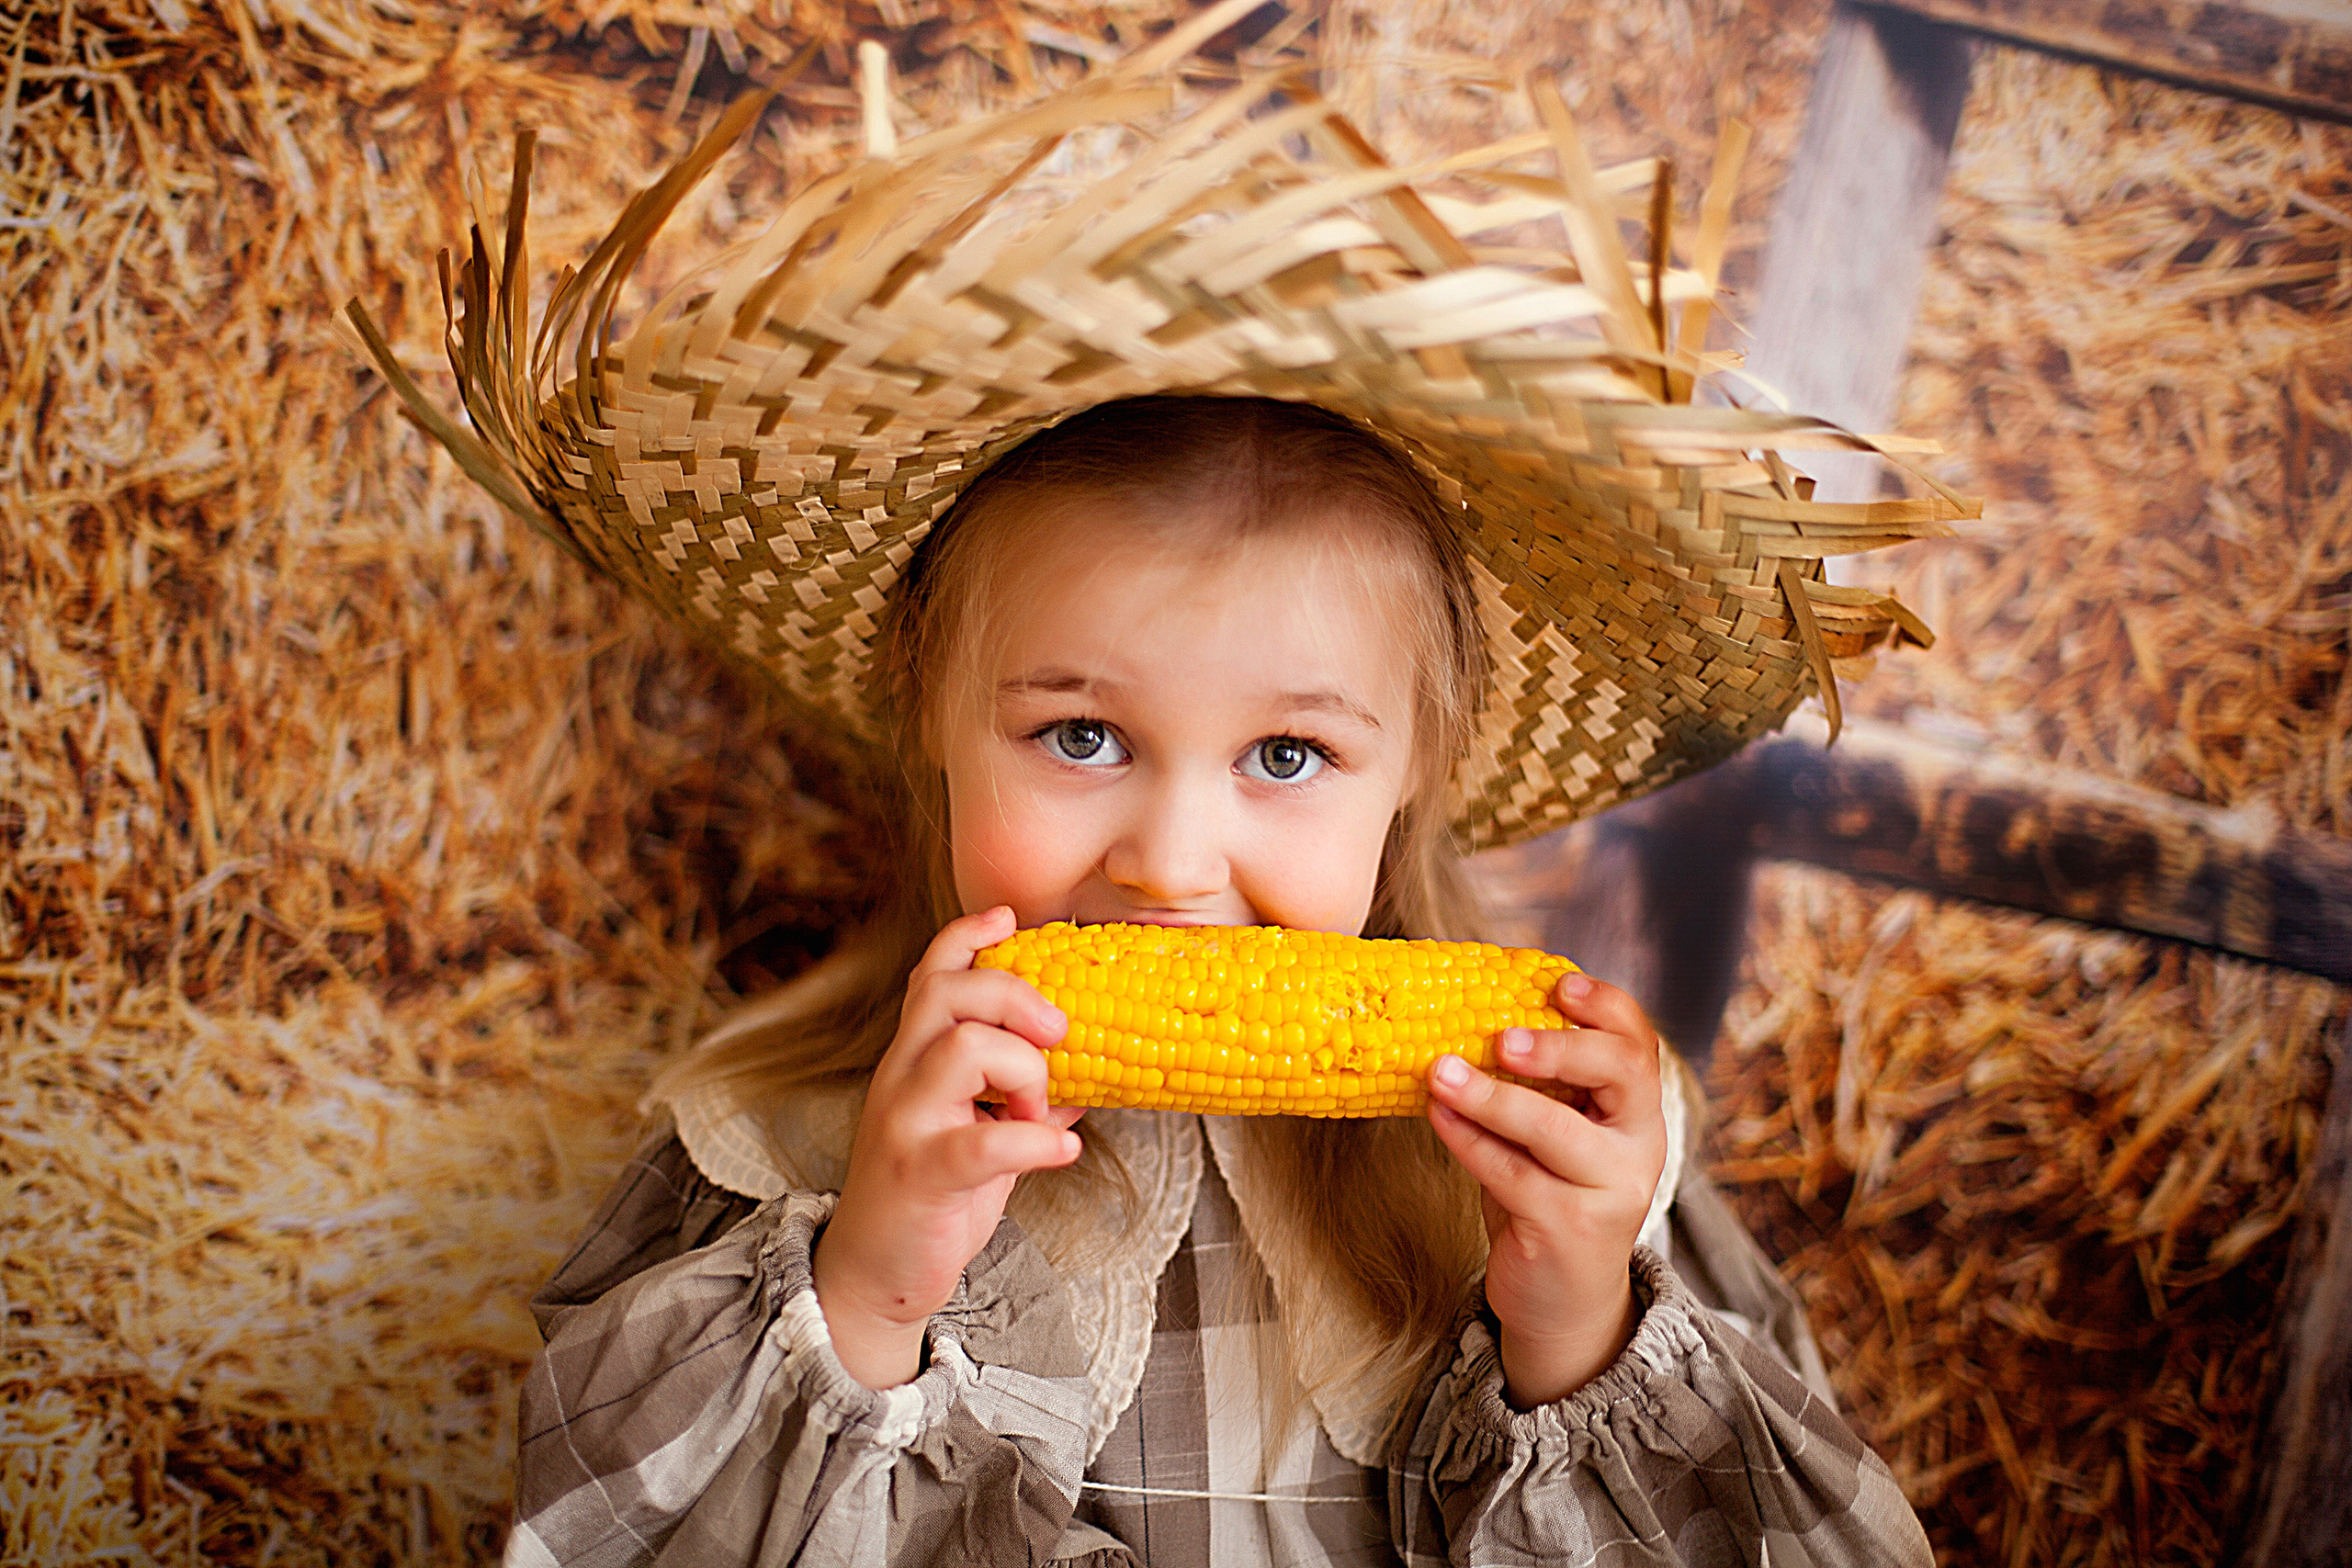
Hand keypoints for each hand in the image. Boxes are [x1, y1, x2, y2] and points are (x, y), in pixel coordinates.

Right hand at [812, 906, 1083, 1388]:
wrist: (874, 1276)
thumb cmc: (931, 1199)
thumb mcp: (977, 1134)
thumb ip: (1022, 1098)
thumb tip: (1092, 1074)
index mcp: (913, 1060)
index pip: (931, 974)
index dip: (968, 935)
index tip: (1010, 916)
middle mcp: (900, 1078)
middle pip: (948, 992)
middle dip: (1014, 995)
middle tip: (1058, 1035)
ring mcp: (905, 1123)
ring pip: (961, 1048)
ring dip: (1023, 1070)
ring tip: (1040, 1110)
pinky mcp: (918, 1175)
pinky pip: (982, 1142)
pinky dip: (1035, 1140)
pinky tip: (1064, 1148)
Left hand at [1424, 972, 1665, 1408]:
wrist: (1565, 1302)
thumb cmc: (1550, 1198)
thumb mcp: (1555, 1137)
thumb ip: (1537, 1089)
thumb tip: (1463, 1014)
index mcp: (1638, 1112)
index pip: (1639, 1044)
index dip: (1605, 1006)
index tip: (1558, 982)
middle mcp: (1639, 1147)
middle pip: (1620, 1073)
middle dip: (1560, 1046)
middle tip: (1502, 1036)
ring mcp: (1609, 1190)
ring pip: (1554, 1129)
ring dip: (1491, 1095)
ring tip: (1440, 1071)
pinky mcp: (1568, 1229)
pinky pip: (1510, 1174)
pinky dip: (1468, 1140)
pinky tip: (1437, 1115)